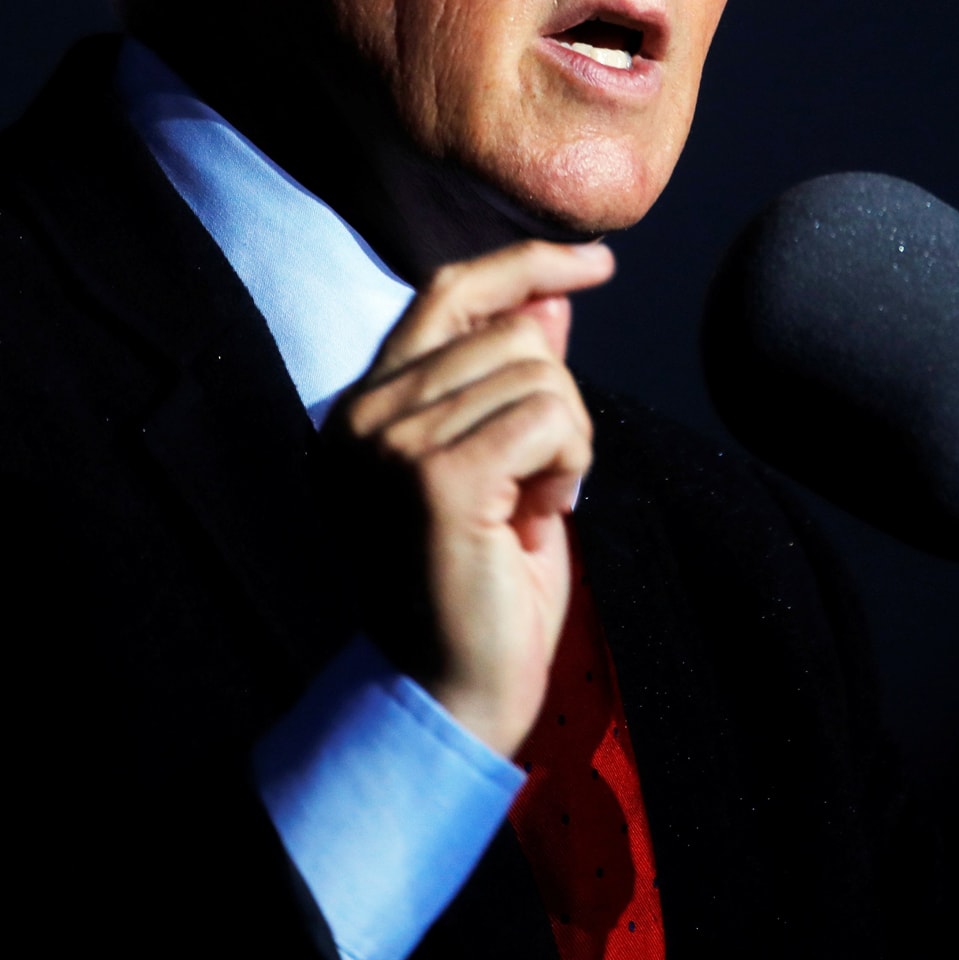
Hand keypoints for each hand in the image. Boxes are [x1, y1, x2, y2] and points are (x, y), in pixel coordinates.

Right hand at [323, 240, 615, 757]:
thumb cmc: (480, 589)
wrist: (450, 698)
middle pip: (513, 333)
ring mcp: (391, 441)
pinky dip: (570, 463)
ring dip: (567, 443)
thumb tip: (550, 299)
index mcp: (365, 406)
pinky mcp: (435, 475)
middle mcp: (362, 414)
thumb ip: (514, 380)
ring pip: (539, 371)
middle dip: (559, 407)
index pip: (448, 292)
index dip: (525, 263)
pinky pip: (551, 415)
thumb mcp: (505, 466)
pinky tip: (539, 517)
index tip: (596, 262)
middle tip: (539, 490)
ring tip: (529, 512)